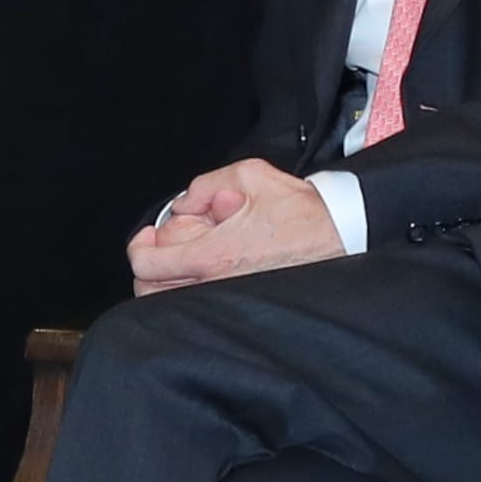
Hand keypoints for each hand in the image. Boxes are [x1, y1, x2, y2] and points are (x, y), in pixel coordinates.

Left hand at [127, 157, 341, 292]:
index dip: (139, 247)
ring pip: (175, 305)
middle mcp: (217, 285)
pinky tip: (211, 269)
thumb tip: (185, 203)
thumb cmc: (302, 209)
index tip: (147, 236)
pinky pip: (202, 306)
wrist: (341, 233)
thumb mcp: (249, 175)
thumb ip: (205, 185)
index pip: (147, 266)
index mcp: (213, 256)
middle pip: (152, 293)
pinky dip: (194, 291)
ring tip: (189, 256)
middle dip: (151, 267)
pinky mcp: (244, 306)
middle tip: (164, 247)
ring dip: (171, 280)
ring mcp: (229, 301)